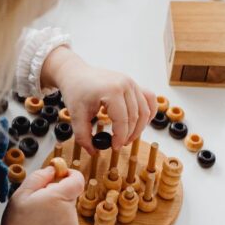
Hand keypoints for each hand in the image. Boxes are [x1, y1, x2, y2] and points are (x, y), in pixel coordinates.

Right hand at [0, 166, 83, 224]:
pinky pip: (69, 221)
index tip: (60, 175)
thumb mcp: (22, 192)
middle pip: (71, 194)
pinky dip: (61, 220)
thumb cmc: (18, 221)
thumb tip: (52, 170)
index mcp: (57, 197)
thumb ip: (39, 177)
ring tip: (41, 217)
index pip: (77, 180)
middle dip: (58, 193)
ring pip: (69, 208)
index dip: (71, 174)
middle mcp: (69, 211)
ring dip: (59, 208)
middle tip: (40, 201)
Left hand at [41, 46, 156, 154]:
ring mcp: (131, 82)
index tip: (114, 147)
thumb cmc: (75, 91)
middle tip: (119, 144)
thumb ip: (83, 136)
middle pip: (135, 117)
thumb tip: (94, 151)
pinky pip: (149, 99)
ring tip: (128, 137)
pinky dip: (148, 113)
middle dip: (129, 135)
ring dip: (139, 127)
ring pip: (145, 110)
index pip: (122, 120)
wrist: (75, 73)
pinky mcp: (133, 83)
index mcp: (111, 91)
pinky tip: (140, 123)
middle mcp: (125, 84)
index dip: (120, 137)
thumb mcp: (76, 116)